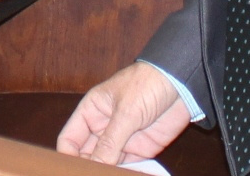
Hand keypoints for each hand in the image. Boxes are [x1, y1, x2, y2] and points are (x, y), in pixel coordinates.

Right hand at [56, 61, 190, 164]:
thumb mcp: (126, 112)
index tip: (71, 171)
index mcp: (91, 111)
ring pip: (105, 164)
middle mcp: (103, 128)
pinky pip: (126, 167)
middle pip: (86, 155)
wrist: (182, 84)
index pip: (69, 139)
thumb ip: (110, 142)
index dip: (67, 156)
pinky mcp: (139, 149)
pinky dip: (124, 174)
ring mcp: (121, 140)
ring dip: (106, 172)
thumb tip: (94, 166)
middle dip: (87, 168)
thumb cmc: (148, 84)